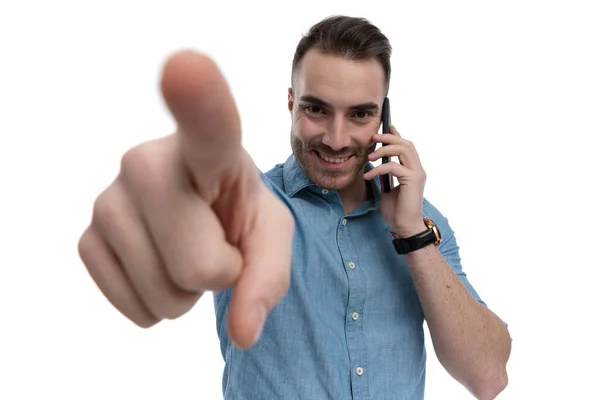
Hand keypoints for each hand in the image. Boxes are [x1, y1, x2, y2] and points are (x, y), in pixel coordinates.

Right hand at [78, 50, 293, 348]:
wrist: (200, 213)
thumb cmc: (239, 211)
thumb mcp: (272, 236)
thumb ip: (268, 279)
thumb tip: (243, 334)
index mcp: (210, 149)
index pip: (206, 122)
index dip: (197, 99)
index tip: (186, 67)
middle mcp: (147, 161)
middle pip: (198, 265)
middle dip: (218, 274)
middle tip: (213, 242)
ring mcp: (109, 199)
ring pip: (165, 294)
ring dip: (187, 291)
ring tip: (185, 249)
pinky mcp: (87, 237)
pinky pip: (134, 306)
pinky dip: (156, 304)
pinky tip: (159, 264)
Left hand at [363, 126, 425, 236]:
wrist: (405, 228)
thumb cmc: (397, 212)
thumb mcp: (387, 190)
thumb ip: (385, 177)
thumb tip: (376, 167)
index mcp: (413, 171)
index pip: (407, 147)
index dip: (397, 135)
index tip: (387, 127)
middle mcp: (418, 170)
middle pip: (406, 144)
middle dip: (389, 138)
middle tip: (373, 138)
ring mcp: (417, 174)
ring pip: (403, 150)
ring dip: (384, 150)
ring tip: (370, 156)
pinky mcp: (412, 181)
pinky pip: (393, 167)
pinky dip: (378, 169)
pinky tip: (368, 176)